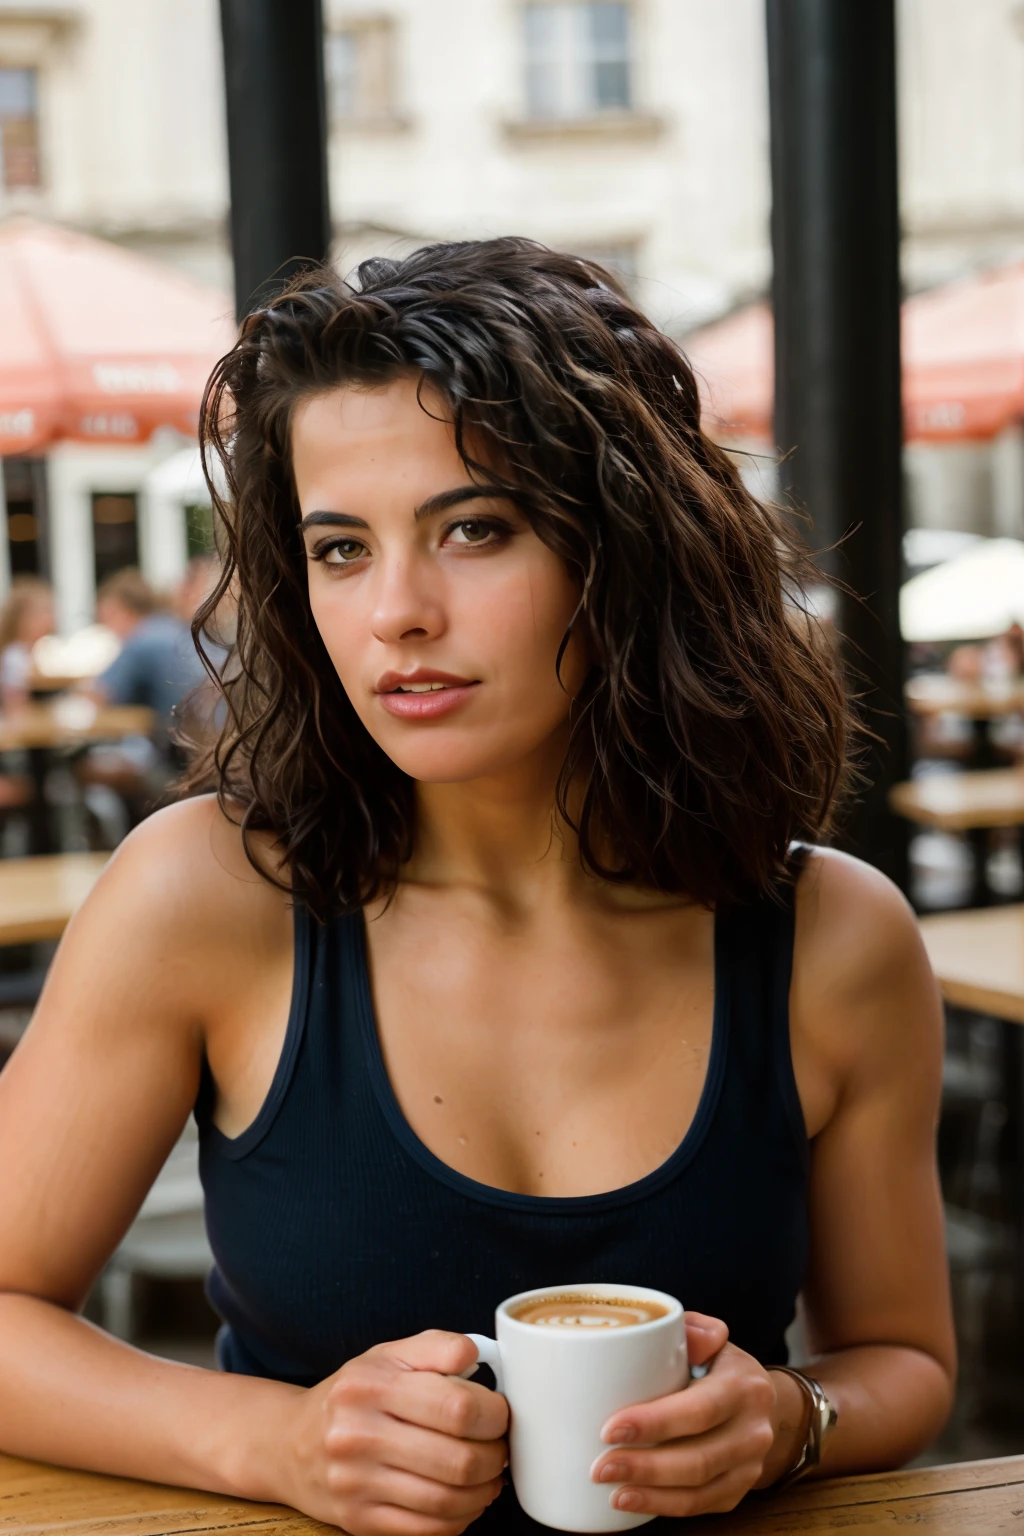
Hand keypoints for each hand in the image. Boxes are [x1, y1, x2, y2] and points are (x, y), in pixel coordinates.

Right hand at [279, 1330, 508, 1535]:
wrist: (289, 1444)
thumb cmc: (353, 1395)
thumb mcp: (387, 1355)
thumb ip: (436, 1347)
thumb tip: (479, 1356)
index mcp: (372, 1385)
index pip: (457, 1405)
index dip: (495, 1413)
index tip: (500, 1413)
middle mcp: (359, 1435)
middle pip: (458, 1459)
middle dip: (496, 1456)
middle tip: (500, 1447)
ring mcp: (357, 1483)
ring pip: (448, 1500)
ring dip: (485, 1491)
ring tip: (489, 1475)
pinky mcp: (359, 1521)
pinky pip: (429, 1529)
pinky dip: (461, 1517)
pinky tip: (466, 1499)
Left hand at [590, 1312, 801, 1518]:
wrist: (760, 1404)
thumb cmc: (718, 1366)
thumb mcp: (713, 1340)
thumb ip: (693, 1330)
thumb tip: (669, 1327)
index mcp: (744, 1386)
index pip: (700, 1409)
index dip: (655, 1423)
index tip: (609, 1429)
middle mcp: (753, 1431)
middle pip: (697, 1459)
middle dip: (644, 1466)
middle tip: (599, 1467)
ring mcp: (749, 1467)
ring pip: (699, 1490)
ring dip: (650, 1493)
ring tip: (609, 1488)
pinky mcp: (738, 1492)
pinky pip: (700, 1506)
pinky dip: (663, 1506)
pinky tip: (630, 1502)